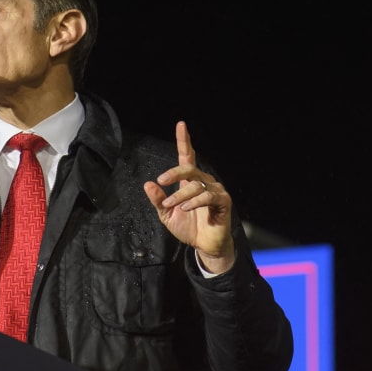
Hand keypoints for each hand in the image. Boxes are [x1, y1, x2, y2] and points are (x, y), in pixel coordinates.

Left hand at [143, 121, 235, 273]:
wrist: (205, 246)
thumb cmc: (188, 228)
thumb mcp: (167, 215)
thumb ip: (158, 200)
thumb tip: (148, 184)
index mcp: (191, 181)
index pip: (188, 156)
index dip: (184, 140)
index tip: (181, 124)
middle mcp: (205, 182)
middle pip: (189, 167)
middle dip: (174, 172)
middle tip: (161, 181)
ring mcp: (216, 190)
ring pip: (196, 184)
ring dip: (180, 195)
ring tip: (170, 205)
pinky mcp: (223, 201)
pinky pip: (207, 196)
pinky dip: (194, 201)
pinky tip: (185, 208)